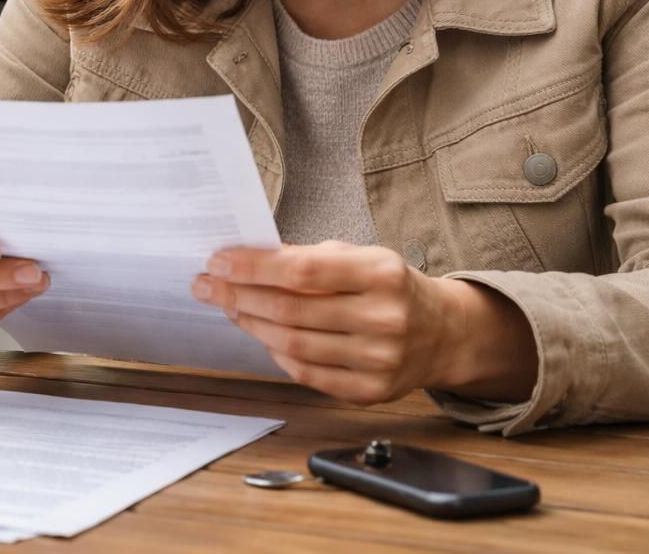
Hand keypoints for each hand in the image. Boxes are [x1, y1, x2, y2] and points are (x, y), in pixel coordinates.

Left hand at [191, 240, 466, 404]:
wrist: (442, 333)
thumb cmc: (389, 287)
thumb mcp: (359, 257)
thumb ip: (308, 258)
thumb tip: (246, 260)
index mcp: (382, 274)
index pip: (302, 270)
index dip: (253, 267)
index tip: (218, 261)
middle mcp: (384, 319)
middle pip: (290, 311)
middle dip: (238, 296)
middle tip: (206, 285)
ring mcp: (379, 360)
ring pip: (292, 344)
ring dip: (250, 324)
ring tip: (228, 306)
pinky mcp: (370, 391)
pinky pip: (306, 373)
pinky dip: (276, 352)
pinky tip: (260, 333)